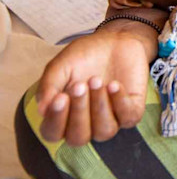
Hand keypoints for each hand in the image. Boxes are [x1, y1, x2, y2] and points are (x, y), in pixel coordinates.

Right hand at [36, 24, 154, 144]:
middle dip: (79, 112)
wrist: (115, 40)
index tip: (60, 97)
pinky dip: (121, 102)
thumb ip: (49, 86)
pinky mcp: (132, 110)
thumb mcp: (61, 66)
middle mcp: (87, 125)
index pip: (53, 133)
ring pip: (105, 131)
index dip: (56, 120)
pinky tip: (114, 84)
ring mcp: (111, 119)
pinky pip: (129, 118)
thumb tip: (42, 111)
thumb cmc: (83, 57)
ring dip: (99, 106)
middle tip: (80, 84)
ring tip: (97, 80)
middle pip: (78, 137)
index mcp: (63, 117)